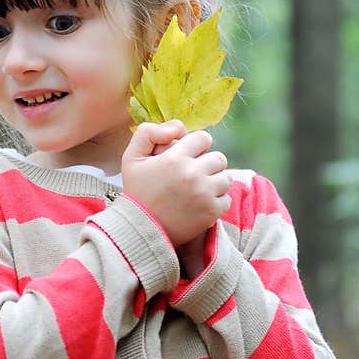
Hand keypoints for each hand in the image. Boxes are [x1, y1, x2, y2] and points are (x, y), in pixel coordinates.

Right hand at [122, 121, 231, 246]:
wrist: (140, 230)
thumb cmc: (137, 192)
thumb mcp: (131, 158)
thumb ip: (148, 132)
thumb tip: (179, 128)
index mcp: (175, 158)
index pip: (204, 138)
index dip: (196, 146)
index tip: (188, 157)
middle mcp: (192, 174)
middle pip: (219, 158)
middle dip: (208, 164)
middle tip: (194, 174)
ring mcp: (204, 194)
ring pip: (226, 177)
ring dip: (215, 181)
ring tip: (199, 189)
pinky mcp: (211, 212)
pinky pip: (226, 199)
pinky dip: (217, 201)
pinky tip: (201, 203)